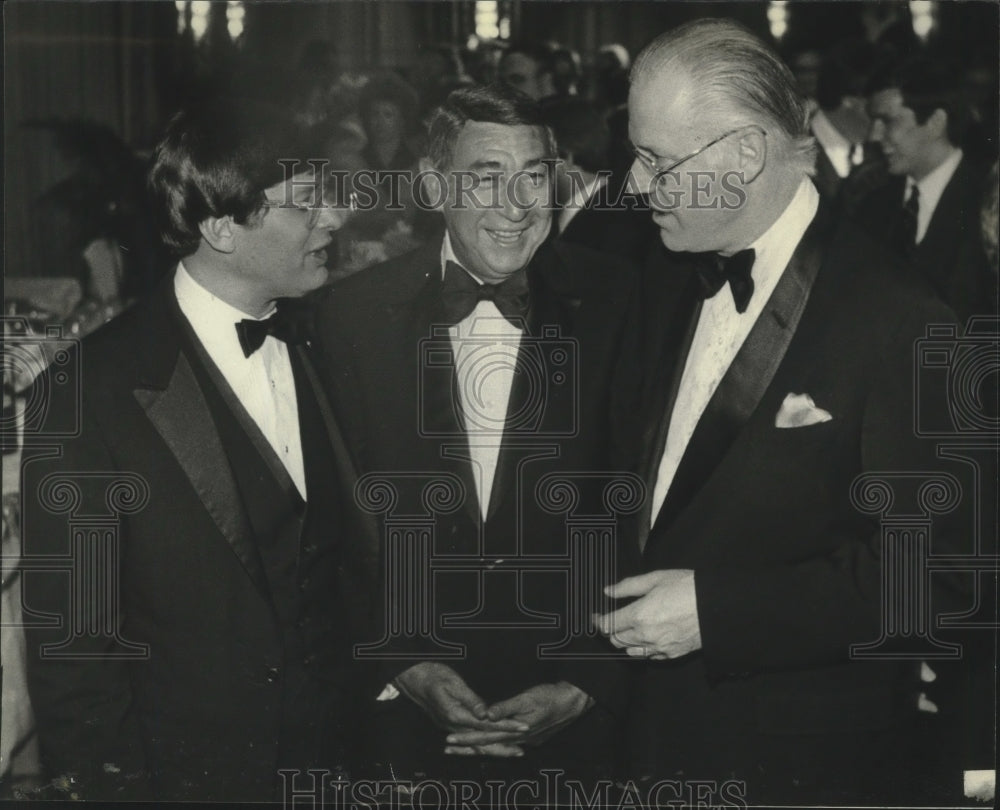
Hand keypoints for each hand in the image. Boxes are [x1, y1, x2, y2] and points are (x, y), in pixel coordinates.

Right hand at [394, 662, 528, 748]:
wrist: (415, 679)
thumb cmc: (434, 676)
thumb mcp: (453, 683)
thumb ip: (471, 700)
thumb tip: (485, 715)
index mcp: (456, 716)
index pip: (486, 725)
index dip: (506, 726)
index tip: (522, 727)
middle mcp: (454, 726)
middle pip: (482, 742)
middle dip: (503, 748)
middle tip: (521, 752)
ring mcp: (451, 728)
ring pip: (476, 745)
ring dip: (494, 750)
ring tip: (512, 753)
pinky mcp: (451, 726)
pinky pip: (469, 741)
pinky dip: (482, 746)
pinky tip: (491, 749)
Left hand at [444, 682, 592, 752]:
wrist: (572, 702)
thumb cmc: (550, 697)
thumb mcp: (527, 699)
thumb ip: (506, 708)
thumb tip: (485, 715)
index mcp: (515, 732)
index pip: (484, 738)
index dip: (466, 740)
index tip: (448, 742)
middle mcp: (518, 741)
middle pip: (488, 746)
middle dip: (467, 748)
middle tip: (447, 749)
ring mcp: (525, 741)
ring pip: (496, 746)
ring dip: (478, 747)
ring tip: (461, 748)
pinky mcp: (530, 737)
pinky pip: (506, 744)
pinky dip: (493, 744)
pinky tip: (488, 743)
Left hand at [593, 570, 701, 658]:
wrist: (716, 606)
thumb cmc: (687, 587)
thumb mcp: (655, 579)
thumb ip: (628, 586)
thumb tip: (608, 591)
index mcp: (639, 615)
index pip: (608, 625)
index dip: (598, 621)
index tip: (595, 616)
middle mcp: (646, 635)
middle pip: (616, 640)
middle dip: (610, 630)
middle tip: (612, 620)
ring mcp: (659, 647)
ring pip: (630, 651)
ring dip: (624, 641)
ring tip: (627, 628)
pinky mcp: (671, 654)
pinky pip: (648, 656)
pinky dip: (641, 649)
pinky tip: (645, 638)